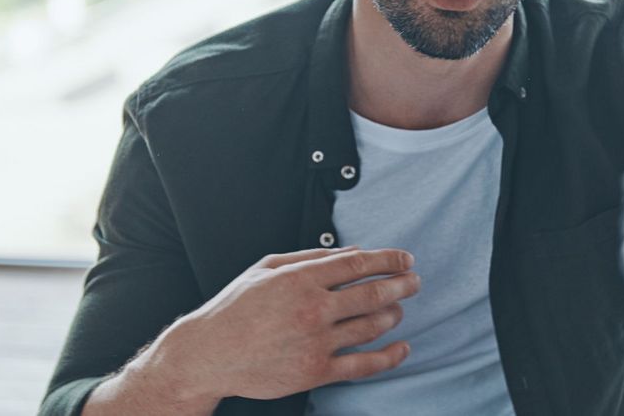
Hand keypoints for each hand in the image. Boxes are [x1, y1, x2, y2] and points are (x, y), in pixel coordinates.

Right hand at [160, 247, 420, 401]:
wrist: (208, 354)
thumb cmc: (236, 308)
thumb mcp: (267, 269)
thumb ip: (312, 258)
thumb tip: (354, 252)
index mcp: (301, 279)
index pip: (358, 264)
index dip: (388, 260)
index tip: (406, 260)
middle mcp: (312, 308)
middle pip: (373, 294)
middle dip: (401, 285)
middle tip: (415, 281)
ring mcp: (315, 342)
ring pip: (370, 327)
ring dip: (393, 315)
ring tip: (399, 309)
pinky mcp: (314, 371)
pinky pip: (362, 365)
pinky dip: (388, 357)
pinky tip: (402, 349)